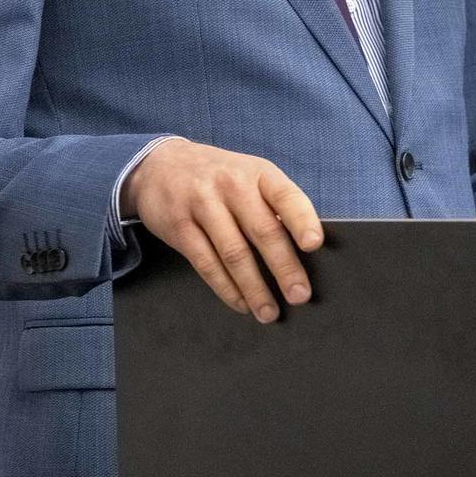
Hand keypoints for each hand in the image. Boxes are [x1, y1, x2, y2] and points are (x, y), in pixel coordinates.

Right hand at [122, 138, 322, 322]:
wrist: (161, 164)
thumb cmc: (220, 177)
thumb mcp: (249, 176)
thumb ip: (272, 205)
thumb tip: (301, 252)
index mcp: (258, 172)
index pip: (286, 196)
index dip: (302, 219)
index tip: (314, 244)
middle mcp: (232, 185)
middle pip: (263, 230)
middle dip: (284, 267)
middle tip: (299, 295)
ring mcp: (203, 204)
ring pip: (234, 253)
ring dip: (254, 288)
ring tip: (269, 311)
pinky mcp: (180, 227)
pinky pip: (206, 263)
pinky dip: (226, 288)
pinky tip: (241, 303)